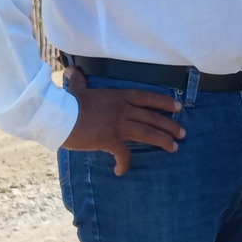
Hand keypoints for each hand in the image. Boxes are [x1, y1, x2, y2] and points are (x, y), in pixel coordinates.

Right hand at [61, 66, 183, 175]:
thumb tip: (70, 70)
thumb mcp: (76, 90)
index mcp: (118, 96)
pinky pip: (123, 154)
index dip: (165, 103)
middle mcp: (123, 109)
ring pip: (147, 133)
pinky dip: (124, 163)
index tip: (178, 108)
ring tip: (174, 147)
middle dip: (170, 125)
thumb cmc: (67, 102)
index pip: (147, 98)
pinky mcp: (110, 140)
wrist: (59, 116)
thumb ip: (78, 81)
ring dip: (163, 140)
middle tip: (183, 134)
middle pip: (153, 117)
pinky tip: (120, 170)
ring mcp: (118, 124)